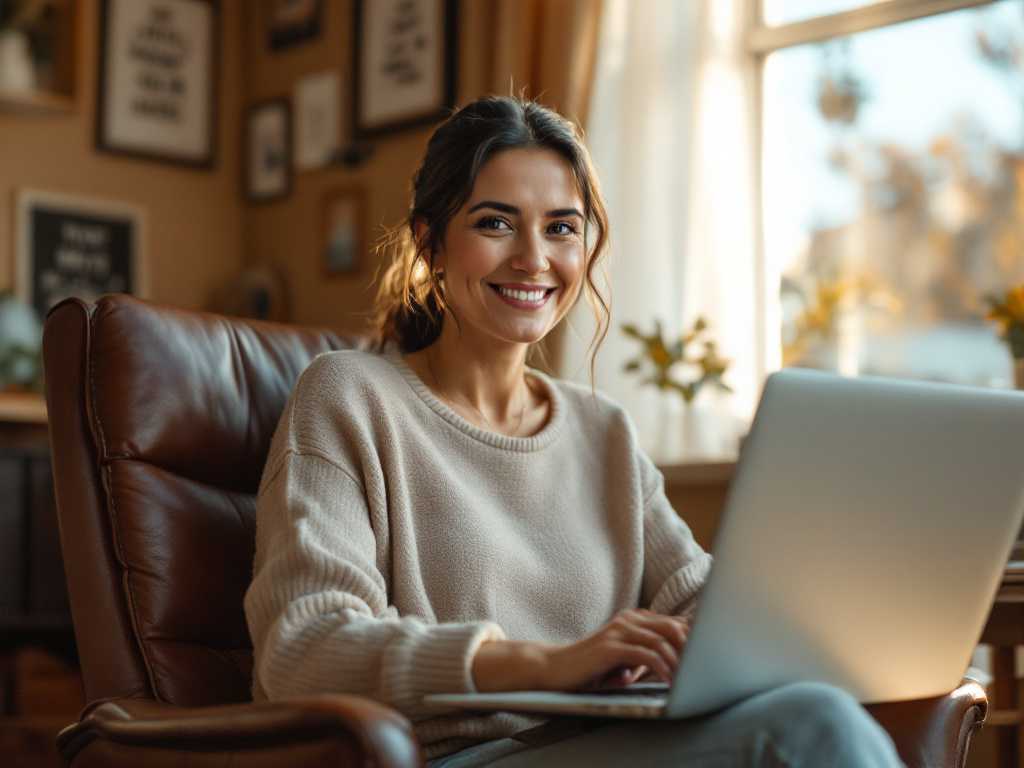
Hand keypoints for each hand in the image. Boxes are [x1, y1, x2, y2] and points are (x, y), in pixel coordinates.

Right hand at [471, 609, 690, 692]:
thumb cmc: (594, 668)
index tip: (715, 652)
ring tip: (694, 677)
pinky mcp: (610, 647)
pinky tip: (671, 680)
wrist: (555, 668)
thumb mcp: (627, 660)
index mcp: (636, 620)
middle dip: (695, 646)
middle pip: (674, 627)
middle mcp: (630, 620)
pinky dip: (662, 667)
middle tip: (711, 664)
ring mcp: (619, 631)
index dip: (697, 637)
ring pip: (662, 639)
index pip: (675, 623)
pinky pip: (645, 654)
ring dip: (681, 660)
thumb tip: (683, 663)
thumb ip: (651, 656)